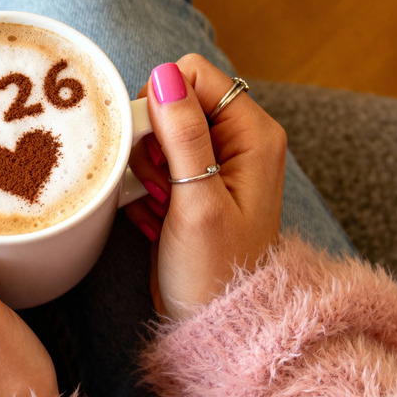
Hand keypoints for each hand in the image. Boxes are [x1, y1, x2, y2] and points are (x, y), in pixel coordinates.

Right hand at [126, 55, 285, 320]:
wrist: (214, 320)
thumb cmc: (215, 270)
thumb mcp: (198, 201)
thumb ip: (183, 136)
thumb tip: (165, 77)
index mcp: (252, 134)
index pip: (193, 75)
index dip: (163, 104)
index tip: (157, 151)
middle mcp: (236, 140)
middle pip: (172, 101)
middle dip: (152, 139)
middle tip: (161, 184)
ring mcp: (213, 162)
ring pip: (157, 132)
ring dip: (145, 167)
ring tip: (161, 203)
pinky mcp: (191, 183)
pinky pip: (153, 161)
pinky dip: (145, 185)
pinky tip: (156, 215)